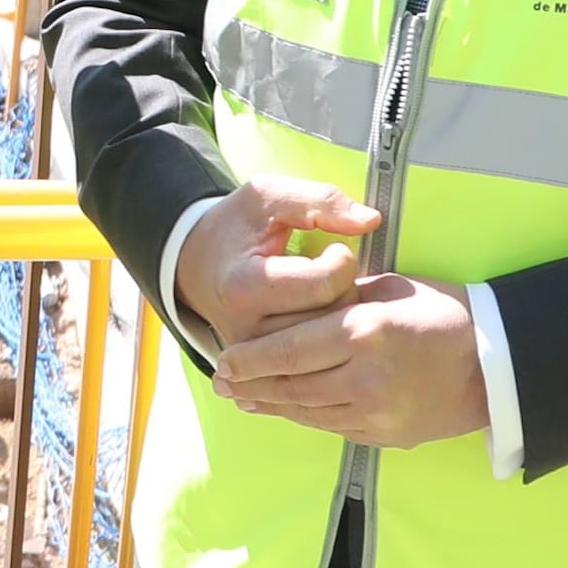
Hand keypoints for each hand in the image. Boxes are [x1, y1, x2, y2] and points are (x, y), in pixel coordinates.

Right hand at [173, 174, 382, 352]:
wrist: (196, 264)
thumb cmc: (236, 226)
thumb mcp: (269, 195)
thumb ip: (320, 200)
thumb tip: (371, 220)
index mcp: (244, 286)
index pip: (323, 285)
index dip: (342, 260)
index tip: (334, 248)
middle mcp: (247, 331)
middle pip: (330, 318)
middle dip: (345, 288)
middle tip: (332, 271)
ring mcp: (256, 358)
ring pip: (328, 343)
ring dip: (340, 313)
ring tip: (325, 291)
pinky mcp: (264, 372)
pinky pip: (315, 360)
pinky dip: (327, 336)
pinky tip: (321, 314)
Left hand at [214, 272, 490, 448]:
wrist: (498, 364)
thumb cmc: (443, 312)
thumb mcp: (389, 289)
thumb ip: (339, 301)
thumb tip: (292, 309)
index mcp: (365, 331)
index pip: (289, 348)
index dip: (249, 358)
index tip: (222, 359)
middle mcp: (366, 376)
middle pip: (291, 384)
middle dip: (250, 383)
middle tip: (221, 382)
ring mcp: (376, 411)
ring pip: (307, 410)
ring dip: (270, 404)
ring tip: (244, 397)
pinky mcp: (385, 434)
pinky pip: (332, 426)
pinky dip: (303, 416)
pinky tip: (286, 409)